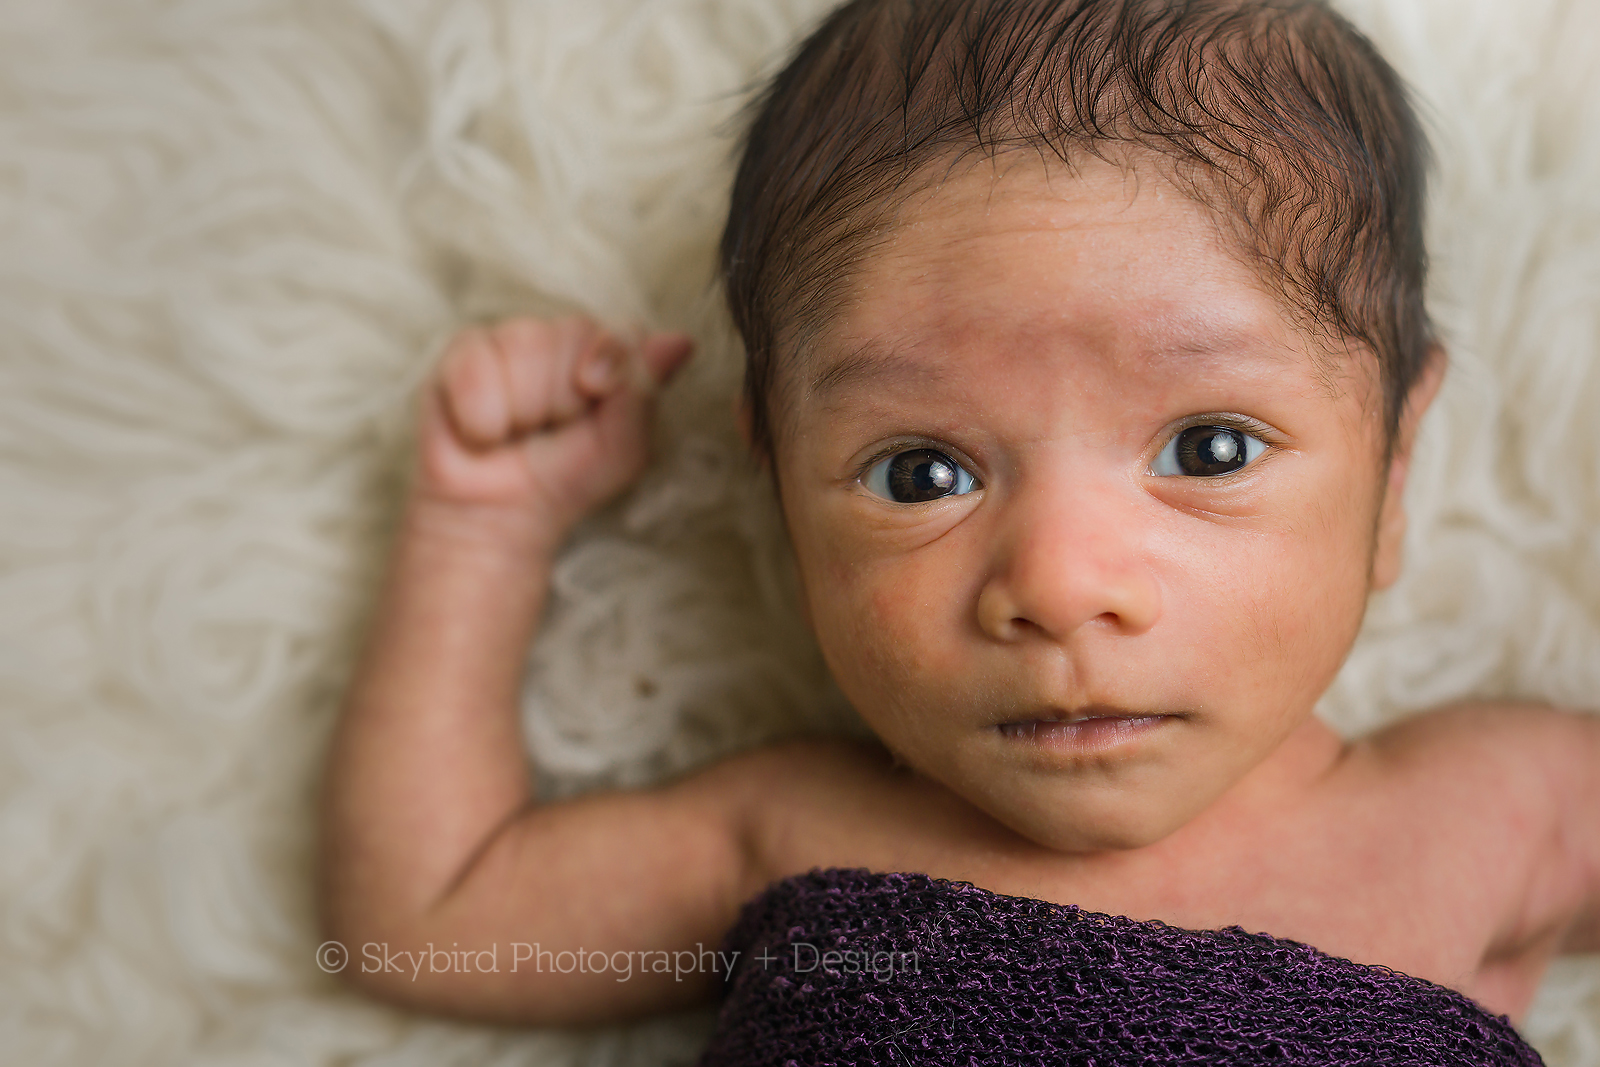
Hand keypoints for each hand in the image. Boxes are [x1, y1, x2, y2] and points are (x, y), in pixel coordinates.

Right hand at [415, 317, 692, 532]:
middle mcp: (562, 339)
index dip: (610, 360)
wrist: (499, 518)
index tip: (594, 393)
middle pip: (573, 331)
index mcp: (609, 355)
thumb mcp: (620, 450)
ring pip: (525, 345)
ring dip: (522, 409)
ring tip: (515, 433)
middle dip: (563, 397)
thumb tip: (680, 342)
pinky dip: (481, 416)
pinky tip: (482, 433)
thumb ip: (643, 393)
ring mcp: (509, 340)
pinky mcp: (461, 355)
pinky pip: (475, 368)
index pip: (622, 329)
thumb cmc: (565, 481)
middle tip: (549, 430)